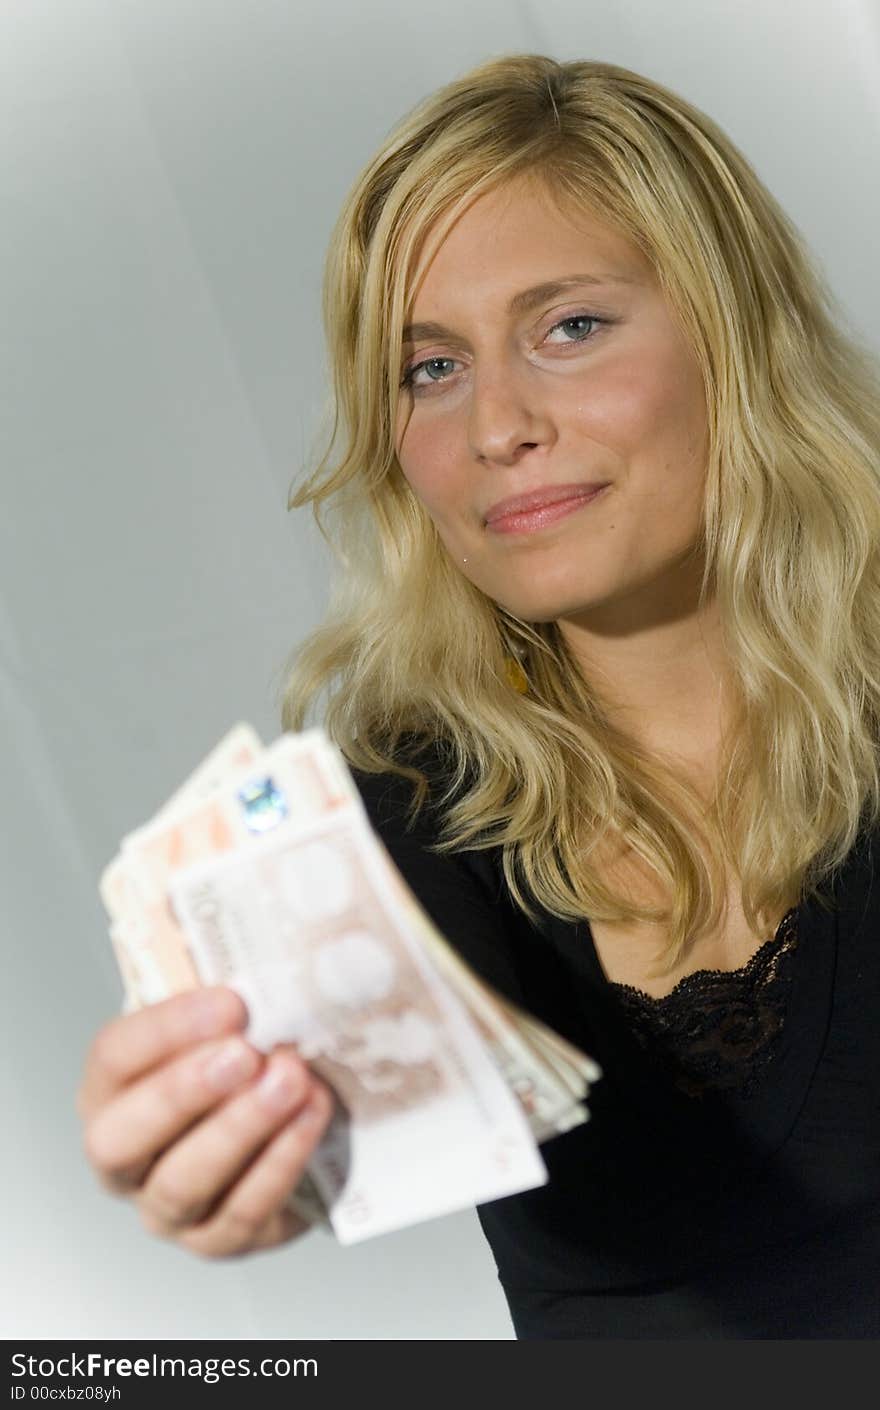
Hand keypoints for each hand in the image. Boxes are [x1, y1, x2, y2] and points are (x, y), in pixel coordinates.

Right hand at [77, 985, 333, 1257]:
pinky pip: (243, 1212)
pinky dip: (281, 1161)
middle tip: (245, 1055)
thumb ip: (228, 1005)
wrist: (280, 1124)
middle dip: (184, 1092)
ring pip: (183, 1183)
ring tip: (290, 1081)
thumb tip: (263, 976)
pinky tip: (311, 1117)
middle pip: (123, 1137)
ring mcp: (166, 1209)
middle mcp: (123, 1158)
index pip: (113, 1058)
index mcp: (110, 1091)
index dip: (167, 1029)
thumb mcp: (224, 1026)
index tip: (229, 1003)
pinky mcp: (220, 1240)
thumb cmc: (241, 1063)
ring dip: (240, 1128)